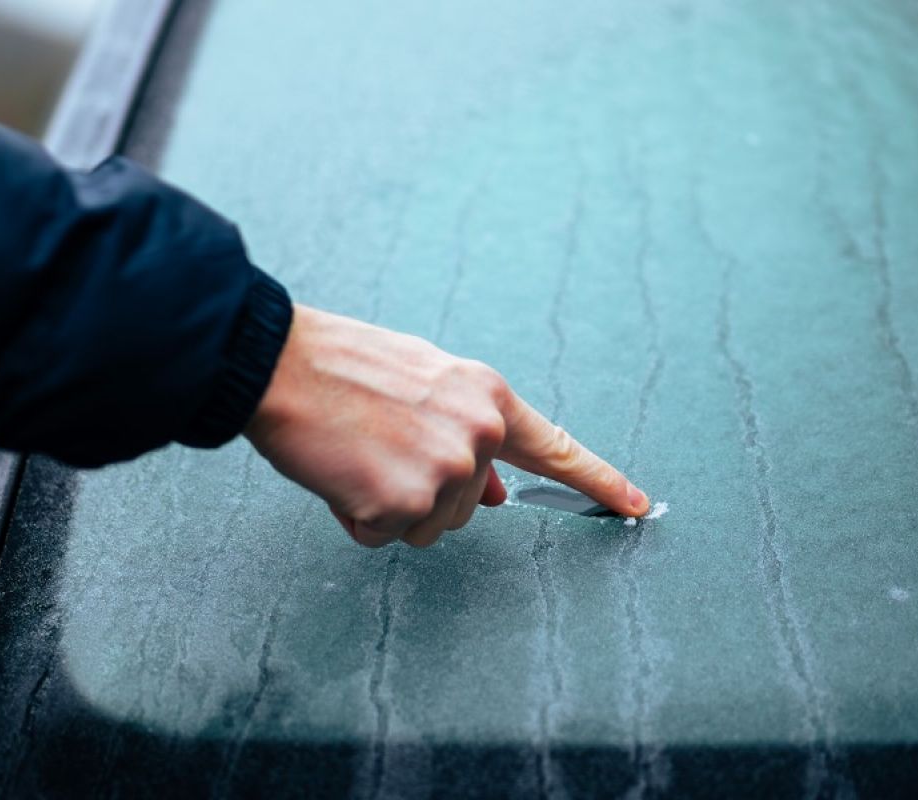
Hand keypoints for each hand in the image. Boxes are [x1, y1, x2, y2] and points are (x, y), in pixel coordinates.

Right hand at [244, 305, 649, 547]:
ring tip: (357, 454)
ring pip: (427, 526)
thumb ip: (470, 432)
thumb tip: (498, 495)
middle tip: (379, 445)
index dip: (601, 481)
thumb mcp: (425, 384)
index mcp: (489, 397)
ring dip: (389, 504)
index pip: (558, 451)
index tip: (638, 506)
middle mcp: (478, 435)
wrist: (279, 362)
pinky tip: (340, 472)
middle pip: (469, 507)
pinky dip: (356, 515)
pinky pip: (384, 535)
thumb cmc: (344, 365)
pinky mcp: (402, 504)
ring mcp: (444, 472)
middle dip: (426, 490)